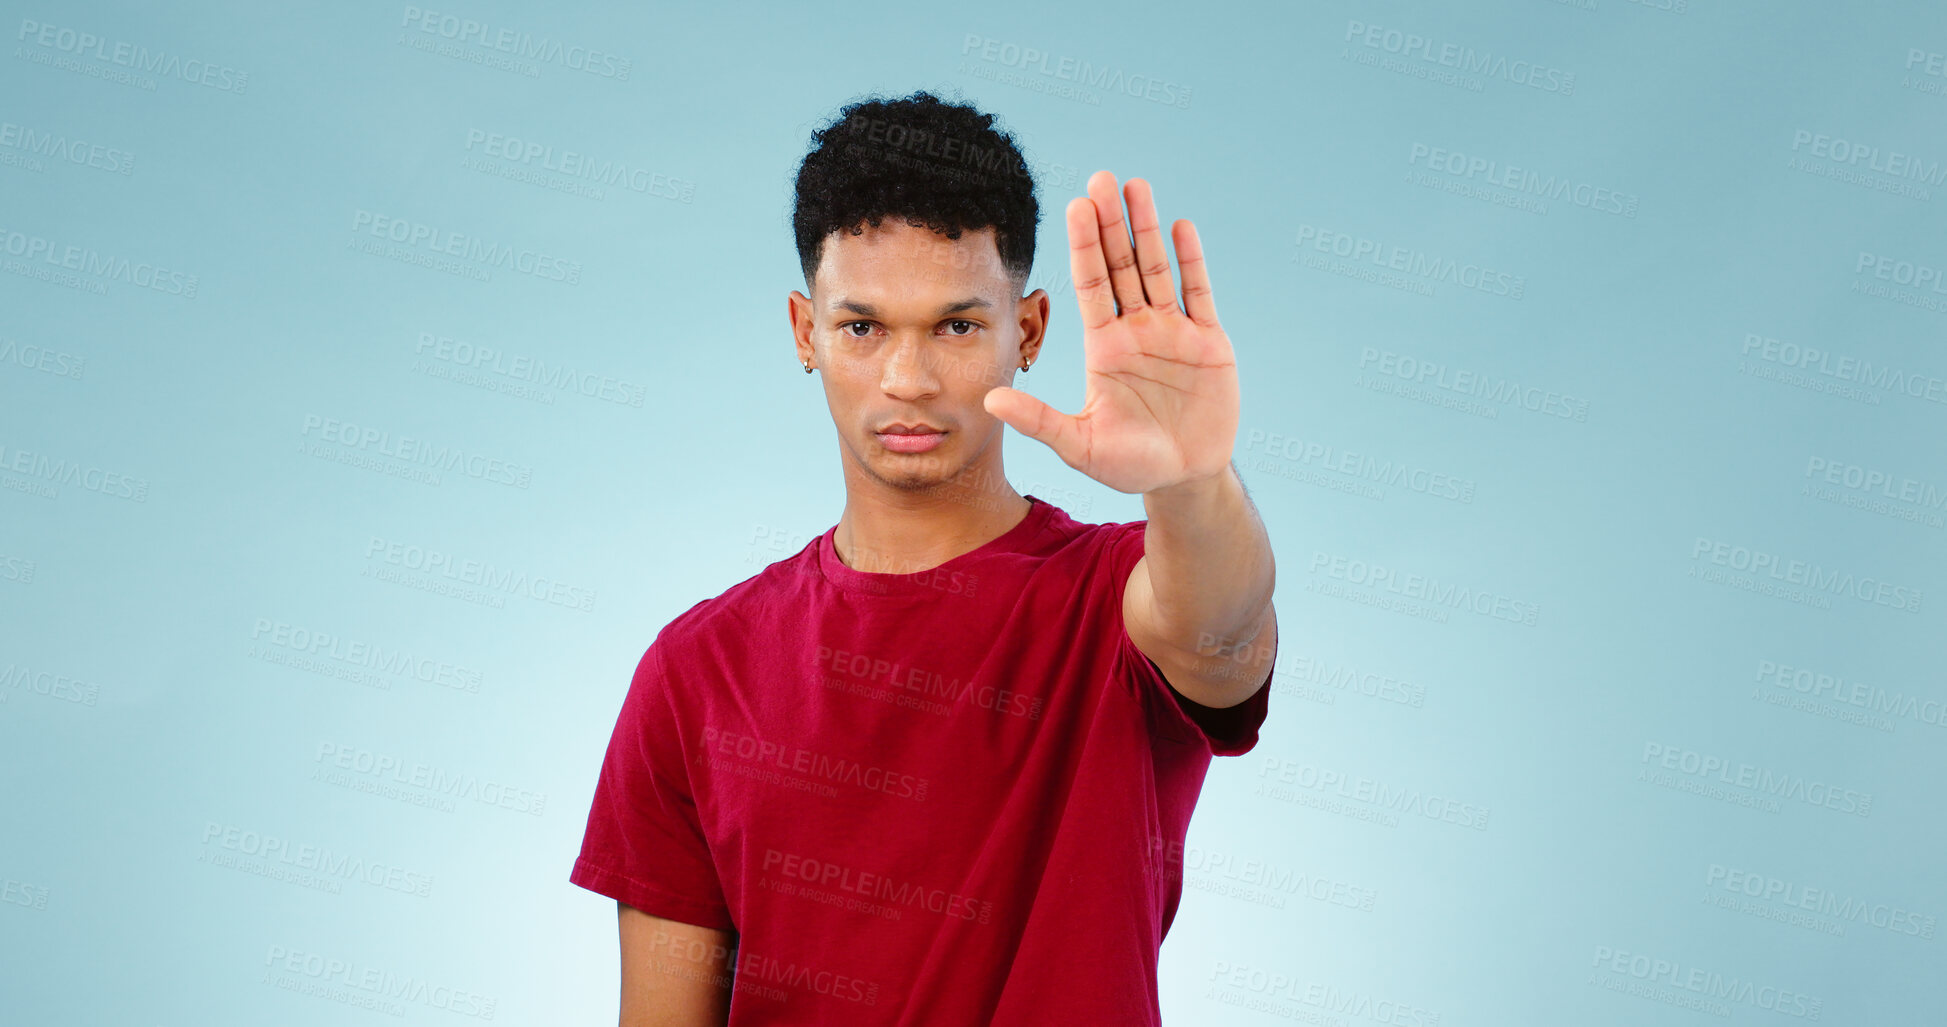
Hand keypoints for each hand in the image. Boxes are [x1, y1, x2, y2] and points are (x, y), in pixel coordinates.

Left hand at [983, 170, 1237, 494]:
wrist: (1184, 478)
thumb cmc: (1128, 464)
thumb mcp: (1079, 445)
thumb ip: (1039, 420)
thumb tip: (990, 399)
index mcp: (1104, 347)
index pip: (1090, 285)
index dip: (1083, 246)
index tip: (1074, 206)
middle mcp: (1136, 330)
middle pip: (1121, 265)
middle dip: (1111, 223)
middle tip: (1100, 178)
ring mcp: (1173, 332)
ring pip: (1157, 269)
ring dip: (1148, 228)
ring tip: (1136, 186)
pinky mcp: (1209, 342)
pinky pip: (1199, 294)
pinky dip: (1191, 261)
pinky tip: (1180, 226)